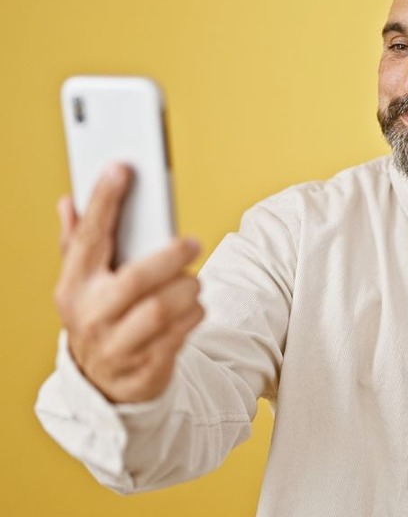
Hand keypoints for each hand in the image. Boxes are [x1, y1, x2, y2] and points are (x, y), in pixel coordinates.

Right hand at [53, 164, 203, 403]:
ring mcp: (116, 346)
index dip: (104, 201)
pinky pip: (179, 336)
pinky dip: (193, 316)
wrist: (103, 384)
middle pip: (135, 280)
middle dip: (169, 257)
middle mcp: (90, 315)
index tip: (122, 168)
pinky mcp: (145, 368)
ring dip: (186, 290)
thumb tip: (68, 201)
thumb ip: (77, 242)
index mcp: (73, 286)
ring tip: (193, 281)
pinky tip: (194, 306)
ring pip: (161, 310)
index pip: (88, 238)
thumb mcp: (82, 282)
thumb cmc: (99, 315)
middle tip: (192, 242)